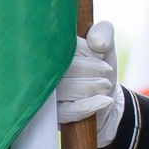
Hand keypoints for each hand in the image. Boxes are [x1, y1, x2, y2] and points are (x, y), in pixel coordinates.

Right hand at [53, 18, 124, 143]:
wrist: (105, 97)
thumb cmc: (100, 66)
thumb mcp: (104, 46)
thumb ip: (103, 33)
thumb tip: (96, 43)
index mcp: (49, 50)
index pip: (62, 47)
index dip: (85, 51)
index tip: (99, 52)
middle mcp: (41, 72)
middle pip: (64, 69)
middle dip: (92, 69)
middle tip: (107, 71)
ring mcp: (45, 95)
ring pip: (67, 89)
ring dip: (93, 86)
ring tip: (106, 85)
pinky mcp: (53, 115)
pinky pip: (70, 111)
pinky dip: (91, 105)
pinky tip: (106, 100)